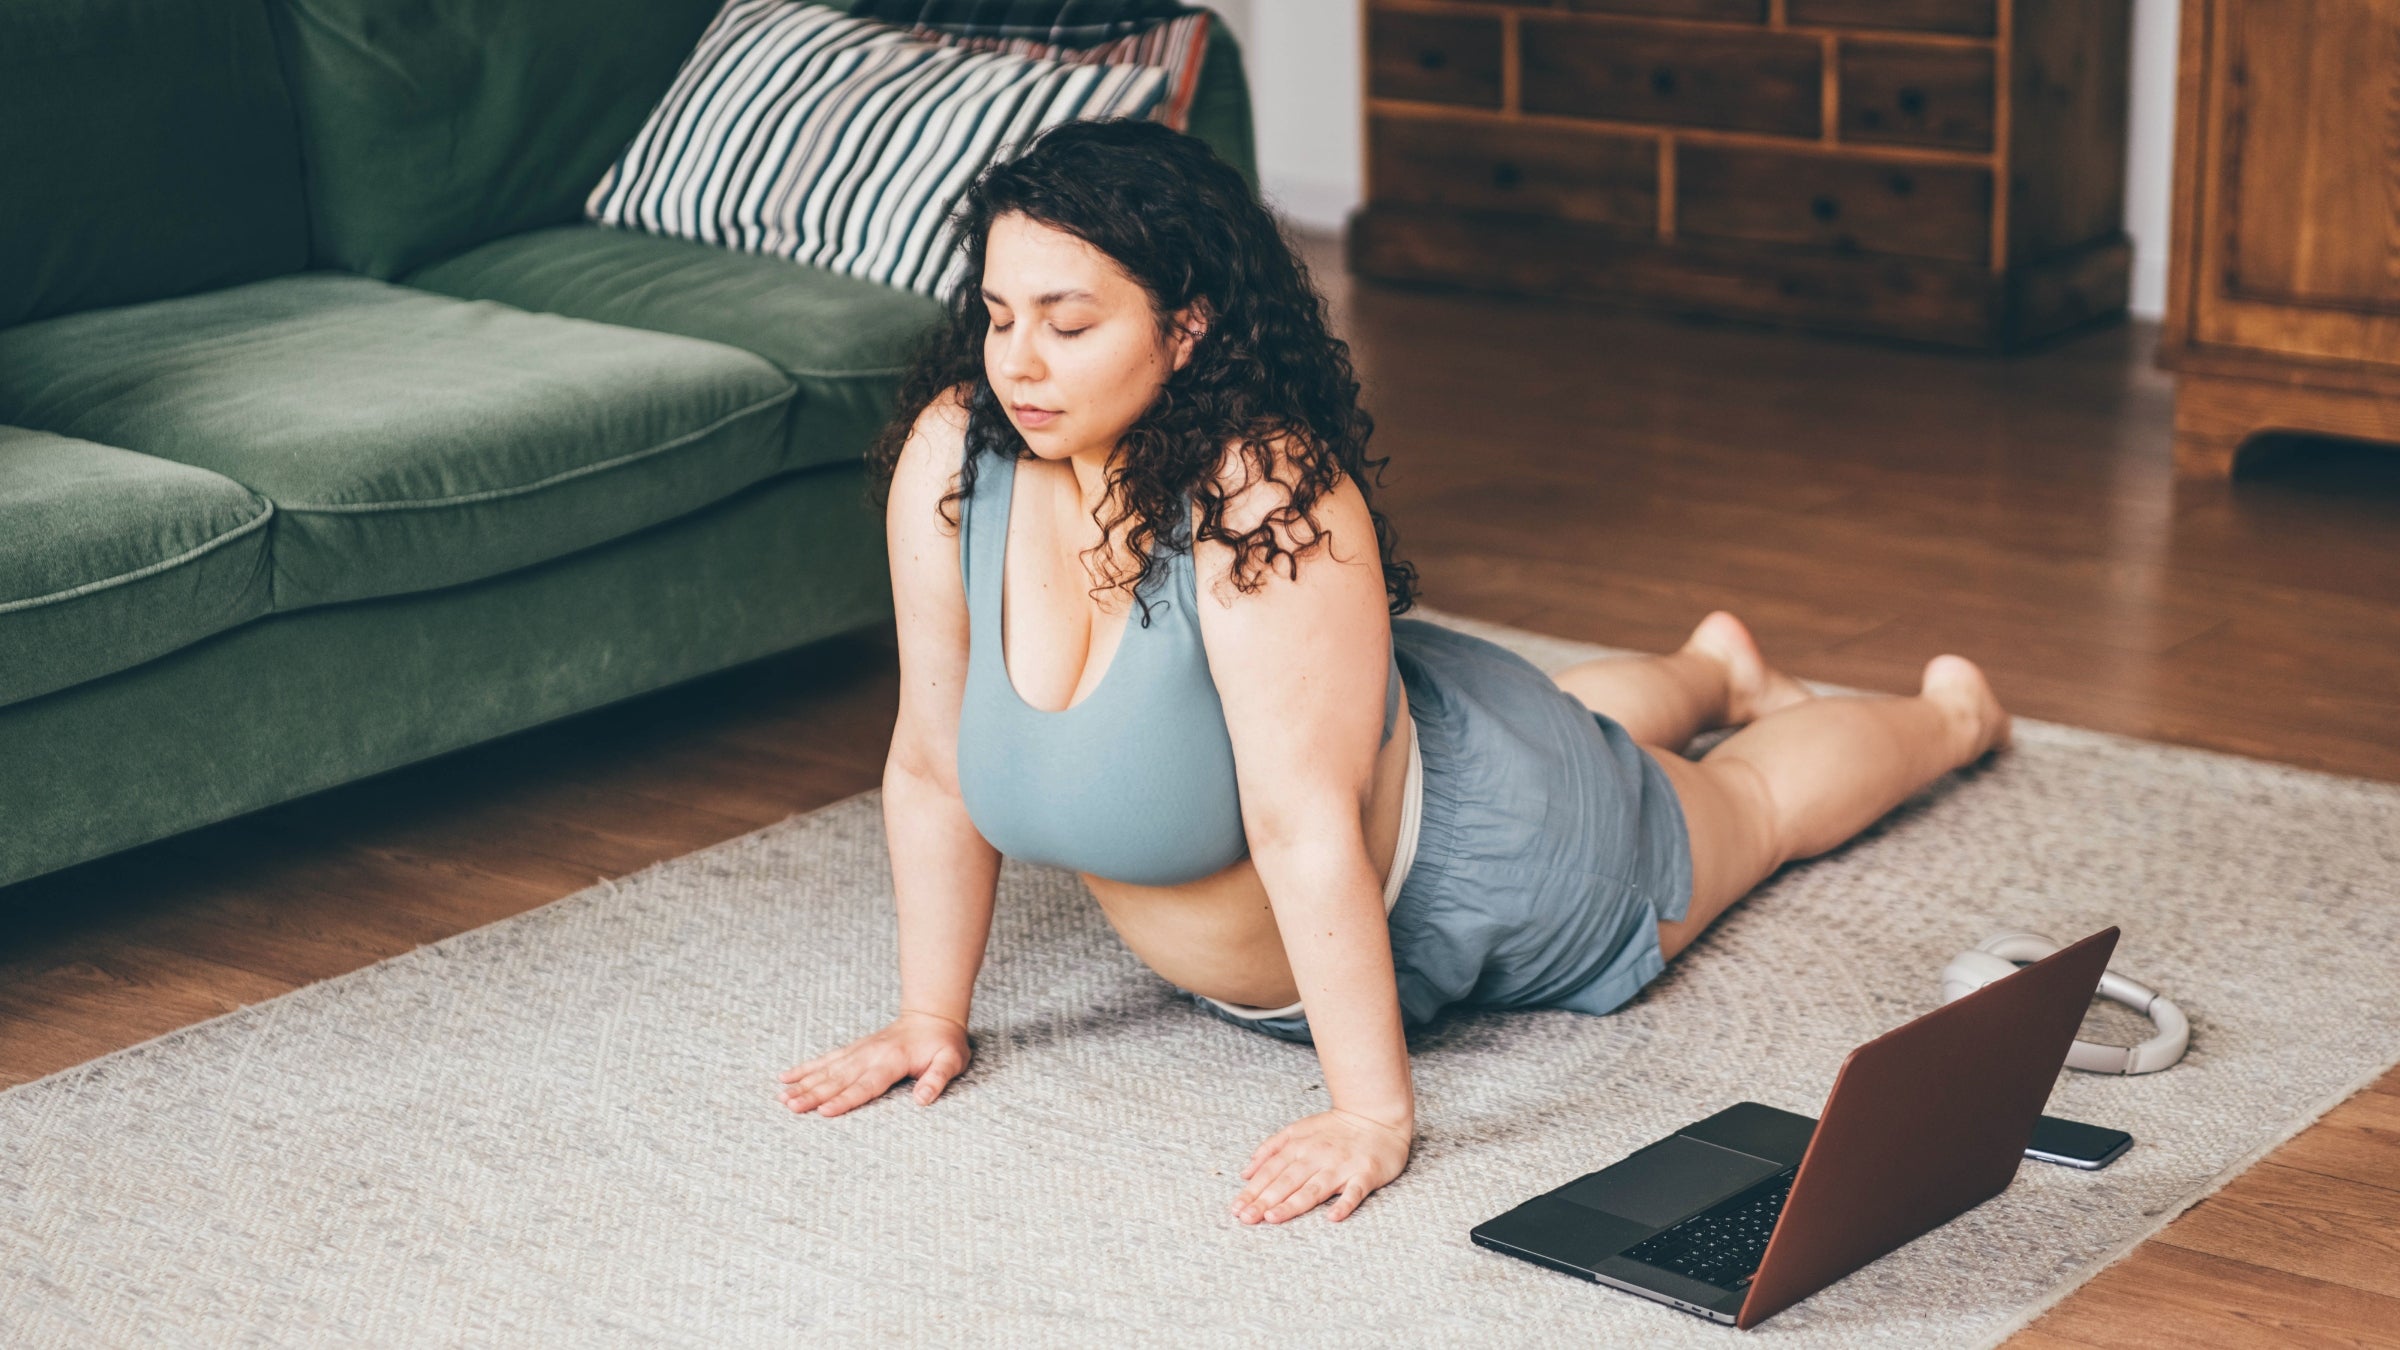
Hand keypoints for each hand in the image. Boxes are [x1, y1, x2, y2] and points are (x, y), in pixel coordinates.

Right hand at [776, 1010, 969, 1115]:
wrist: (933, 1016)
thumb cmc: (944, 1044)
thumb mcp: (951, 1061)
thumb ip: (937, 1079)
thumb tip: (923, 1100)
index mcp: (891, 1061)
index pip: (865, 1085)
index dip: (844, 1100)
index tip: (824, 1111)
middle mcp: (870, 1055)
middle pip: (838, 1079)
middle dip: (813, 1094)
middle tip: (791, 1107)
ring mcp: (859, 1051)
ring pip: (827, 1070)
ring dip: (804, 1083)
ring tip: (782, 1097)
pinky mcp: (853, 1050)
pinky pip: (826, 1060)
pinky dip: (805, 1068)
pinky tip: (786, 1076)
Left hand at [1231, 1107, 1412, 1223]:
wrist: (1377, 1117)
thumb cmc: (1336, 1128)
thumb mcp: (1298, 1130)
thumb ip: (1271, 1148)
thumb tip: (1246, 1172)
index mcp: (1299, 1146)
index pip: (1271, 1171)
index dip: (1253, 1190)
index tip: (1236, 1209)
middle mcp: (1317, 1157)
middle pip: (1287, 1181)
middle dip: (1264, 1200)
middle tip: (1246, 1218)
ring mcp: (1341, 1167)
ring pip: (1314, 1188)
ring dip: (1293, 1204)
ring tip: (1273, 1217)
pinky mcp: (1365, 1174)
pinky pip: (1355, 1192)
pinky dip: (1344, 1204)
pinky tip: (1332, 1217)